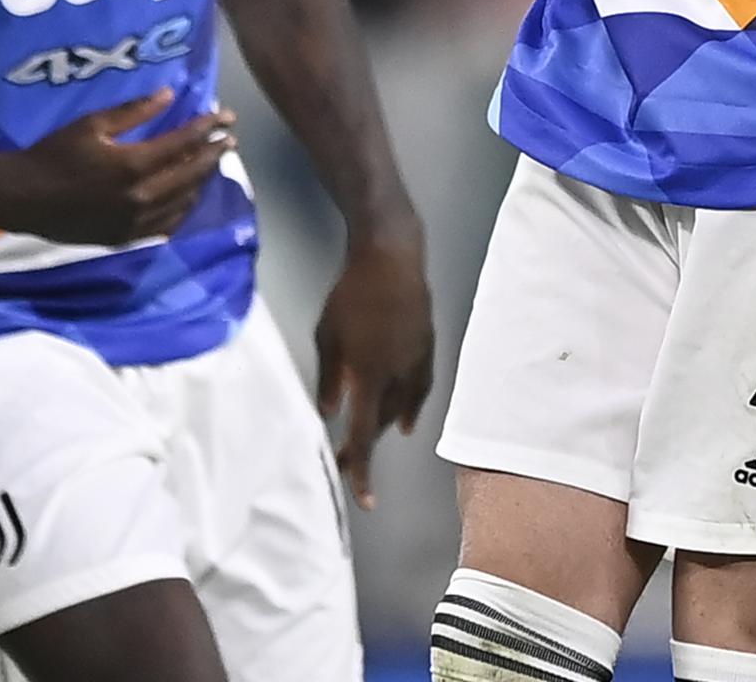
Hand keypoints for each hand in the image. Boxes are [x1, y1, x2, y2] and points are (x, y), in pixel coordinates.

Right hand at [0, 90, 233, 246]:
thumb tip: (170, 96)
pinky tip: (188, 197)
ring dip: (202, 180)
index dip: (207, 128)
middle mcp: (141, 198)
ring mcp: (135, 223)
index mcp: (133, 165)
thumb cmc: (53, 154)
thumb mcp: (92, 124)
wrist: (23, 198)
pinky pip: (166, 225)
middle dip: (213, 153)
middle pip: (190, 174)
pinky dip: (183, 208)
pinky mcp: (125, 238)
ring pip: (183, 201)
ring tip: (212, 163)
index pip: (182, 144)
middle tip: (229, 139)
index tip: (225, 116)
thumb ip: (134, 111)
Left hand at [312, 228, 432, 507]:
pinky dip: (411, 408)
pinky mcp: (428, 348)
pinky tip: (407, 420)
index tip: (365, 501)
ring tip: (370, 439)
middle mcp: (399, 377)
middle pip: (383, 425)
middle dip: (364, 445)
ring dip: (386, 427)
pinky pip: (420, 390)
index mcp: (371, 376)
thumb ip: (328, 379)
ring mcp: (418, 362)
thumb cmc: (351, 294)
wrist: (391, 255)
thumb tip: (328, 414)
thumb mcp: (326, 336)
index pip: (365, 436)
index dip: (361, 470)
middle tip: (342, 457)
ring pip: (403, 409)